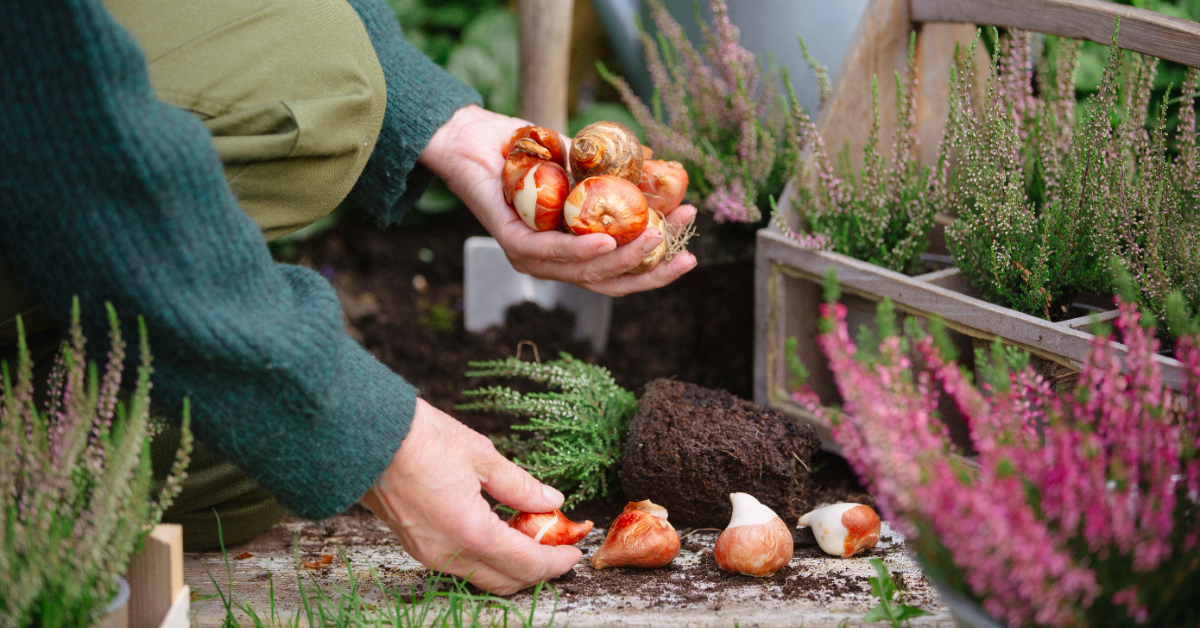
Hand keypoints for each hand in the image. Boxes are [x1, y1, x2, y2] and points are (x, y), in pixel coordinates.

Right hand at [360, 399, 580, 594]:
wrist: (364, 435)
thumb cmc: (420, 438)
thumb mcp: (480, 455)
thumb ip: (519, 485)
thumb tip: (551, 501)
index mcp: (470, 532)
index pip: (526, 564)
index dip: (556, 562)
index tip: (575, 551)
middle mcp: (448, 553)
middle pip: (505, 582)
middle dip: (537, 571)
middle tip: (559, 547)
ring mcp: (428, 553)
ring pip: (481, 577)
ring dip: (511, 565)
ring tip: (530, 537)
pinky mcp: (415, 545)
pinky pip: (460, 565)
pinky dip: (486, 557)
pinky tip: (497, 531)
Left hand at [419, 105, 697, 296]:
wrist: (475, 138)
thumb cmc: (528, 153)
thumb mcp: (579, 164)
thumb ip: (612, 175)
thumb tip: (659, 168)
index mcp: (570, 252)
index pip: (618, 275)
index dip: (656, 270)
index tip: (689, 255)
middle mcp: (551, 263)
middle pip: (607, 282)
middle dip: (651, 272)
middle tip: (685, 253)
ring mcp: (529, 257)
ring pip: (583, 272)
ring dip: (624, 259)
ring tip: (656, 239)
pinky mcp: (509, 241)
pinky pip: (551, 252)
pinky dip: (582, 250)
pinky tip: (607, 242)